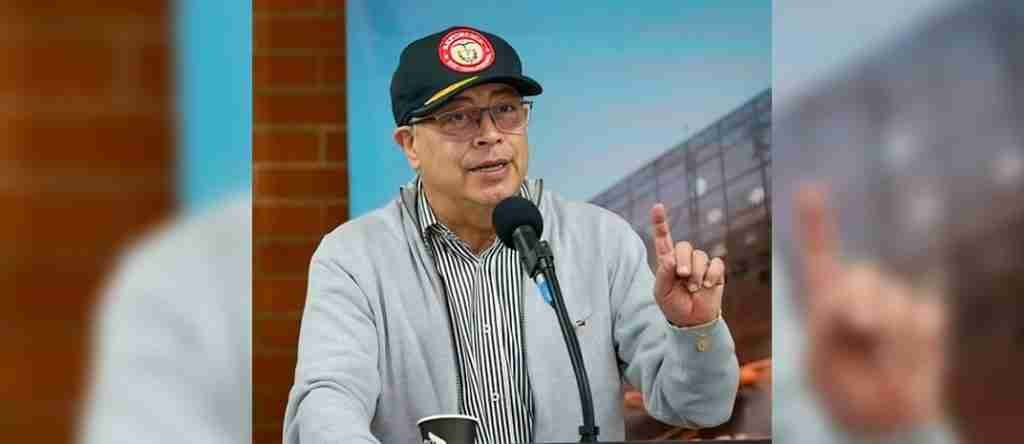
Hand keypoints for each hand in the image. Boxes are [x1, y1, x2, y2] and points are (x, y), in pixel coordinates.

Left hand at [651, 203, 724, 326]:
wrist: (692, 321)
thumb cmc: (674, 306)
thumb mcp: (661, 293)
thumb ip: (663, 275)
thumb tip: (669, 258)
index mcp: (667, 262)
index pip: (663, 239)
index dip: (660, 223)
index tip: (657, 207)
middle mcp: (683, 259)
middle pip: (684, 246)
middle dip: (683, 261)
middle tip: (682, 276)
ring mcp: (700, 264)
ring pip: (700, 255)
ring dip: (696, 273)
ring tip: (693, 288)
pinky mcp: (715, 271)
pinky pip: (716, 263)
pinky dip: (711, 275)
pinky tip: (707, 286)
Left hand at [796, 185, 945, 434]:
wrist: (878, 418)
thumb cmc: (842, 388)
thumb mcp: (819, 357)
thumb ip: (829, 323)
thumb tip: (865, 309)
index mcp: (826, 298)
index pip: (819, 255)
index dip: (815, 222)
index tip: (809, 189)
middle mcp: (861, 292)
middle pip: (860, 276)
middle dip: (858, 302)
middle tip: (859, 332)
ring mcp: (895, 301)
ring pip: (893, 299)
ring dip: (884, 333)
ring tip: (876, 355)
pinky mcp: (925, 318)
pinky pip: (921, 319)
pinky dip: (910, 345)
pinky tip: (901, 359)